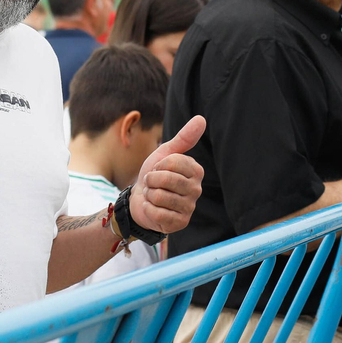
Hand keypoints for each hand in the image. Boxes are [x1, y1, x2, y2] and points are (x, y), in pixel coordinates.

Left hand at [128, 115, 206, 234]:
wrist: (139, 200)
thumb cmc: (154, 175)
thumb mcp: (165, 153)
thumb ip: (184, 138)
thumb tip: (202, 119)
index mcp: (196, 171)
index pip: (173, 162)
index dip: (159, 165)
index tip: (158, 169)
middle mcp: (196, 189)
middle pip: (167, 180)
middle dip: (152, 180)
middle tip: (153, 184)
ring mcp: (189, 208)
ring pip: (161, 197)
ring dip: (149, 195)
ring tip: (153, 196)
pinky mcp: (180, 223)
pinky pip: (158, 214)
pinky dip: (149, 210)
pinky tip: (152, 209)